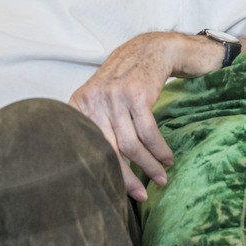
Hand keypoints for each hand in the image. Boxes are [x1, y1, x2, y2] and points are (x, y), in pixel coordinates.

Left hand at [69, 32, 198, 201]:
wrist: (148, 50)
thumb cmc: (123, 82)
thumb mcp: (99, 99)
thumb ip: (95, 127)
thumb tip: (97, 170)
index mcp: (79, 105)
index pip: (88, 147)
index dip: (103, 173)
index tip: (116, 192)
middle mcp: (93, 101)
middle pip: (108, 150)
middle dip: (126, 178)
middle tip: (141, 195)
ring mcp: (113, 97)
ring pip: (131, 144)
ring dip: (149, 165)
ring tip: (160, 177)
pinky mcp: (136, 94)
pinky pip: (148, 132)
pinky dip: (159, 150)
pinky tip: (166, 159)